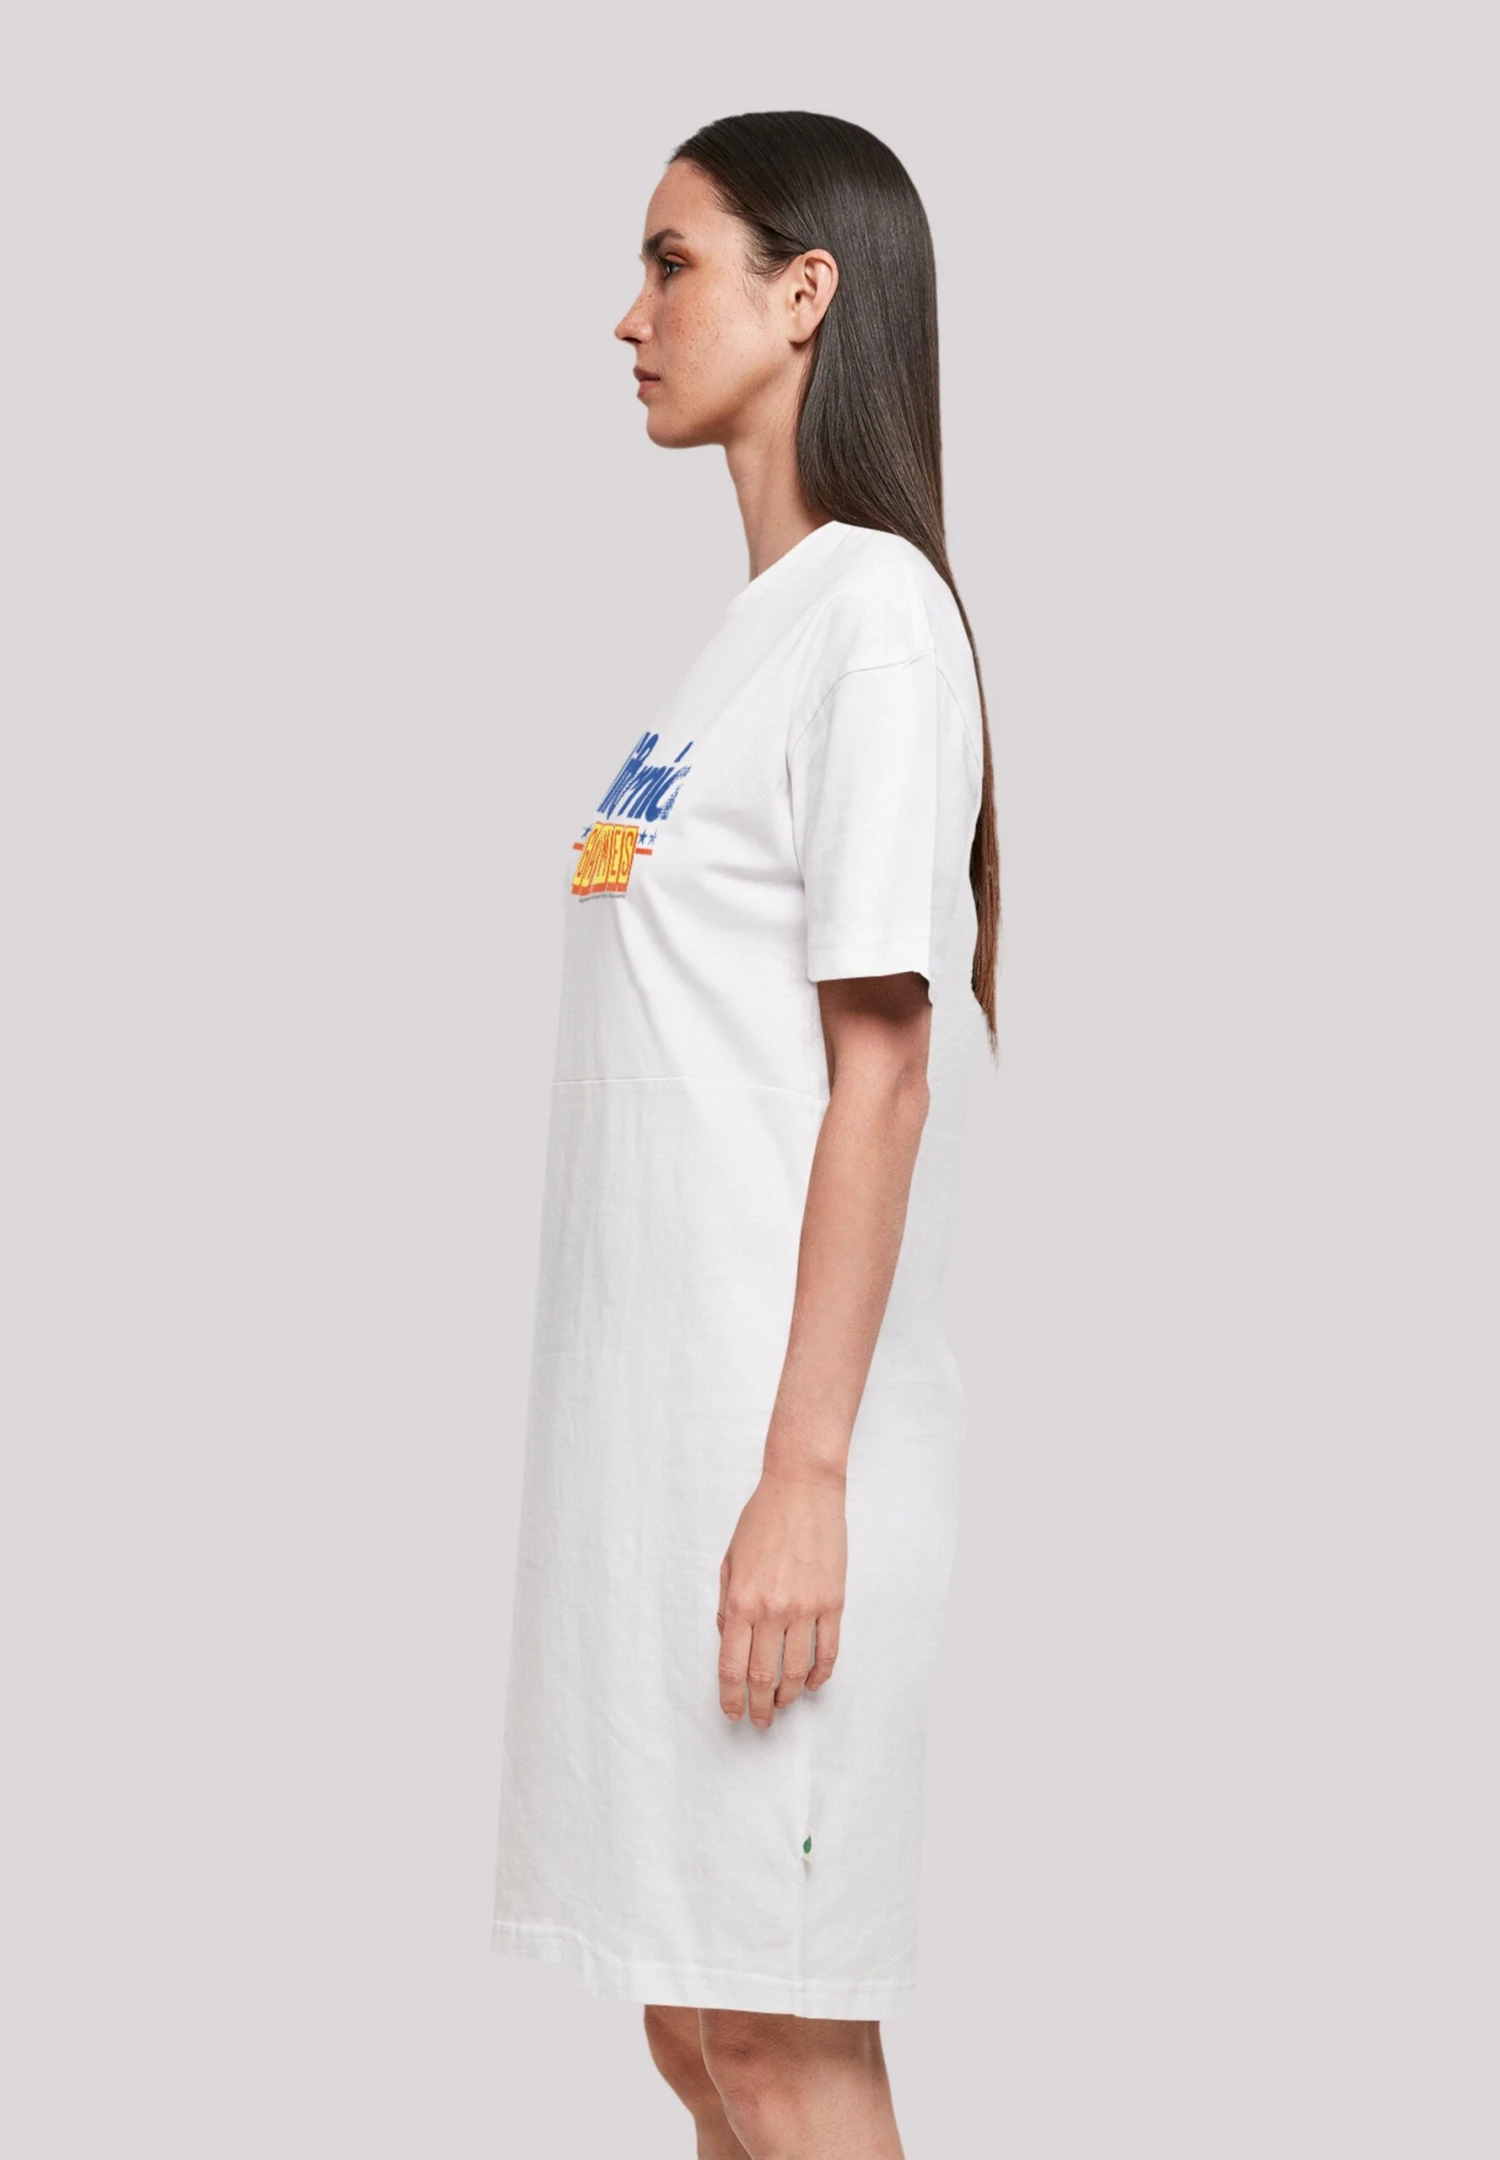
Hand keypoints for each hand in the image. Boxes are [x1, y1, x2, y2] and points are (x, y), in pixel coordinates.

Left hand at [716, 1470, 846, 1728]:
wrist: (802, 1489)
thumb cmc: (762, 1520)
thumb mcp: (729, 1560)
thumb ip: (727, 1604)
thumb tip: (730, 1638)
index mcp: (741, 1601)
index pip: (733, 1666)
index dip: (732, 1698)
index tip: (733, 1713)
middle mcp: (772, 1611)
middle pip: (764, 1677)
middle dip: (759, 1707)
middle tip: (759, 1721)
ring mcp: (806, 1609)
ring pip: (796, 1671)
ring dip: (788, 1696)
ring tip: (782, 1705)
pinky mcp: (833, 1602)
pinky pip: (828, 1651)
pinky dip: (819, 1674)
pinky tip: (811, 1684)